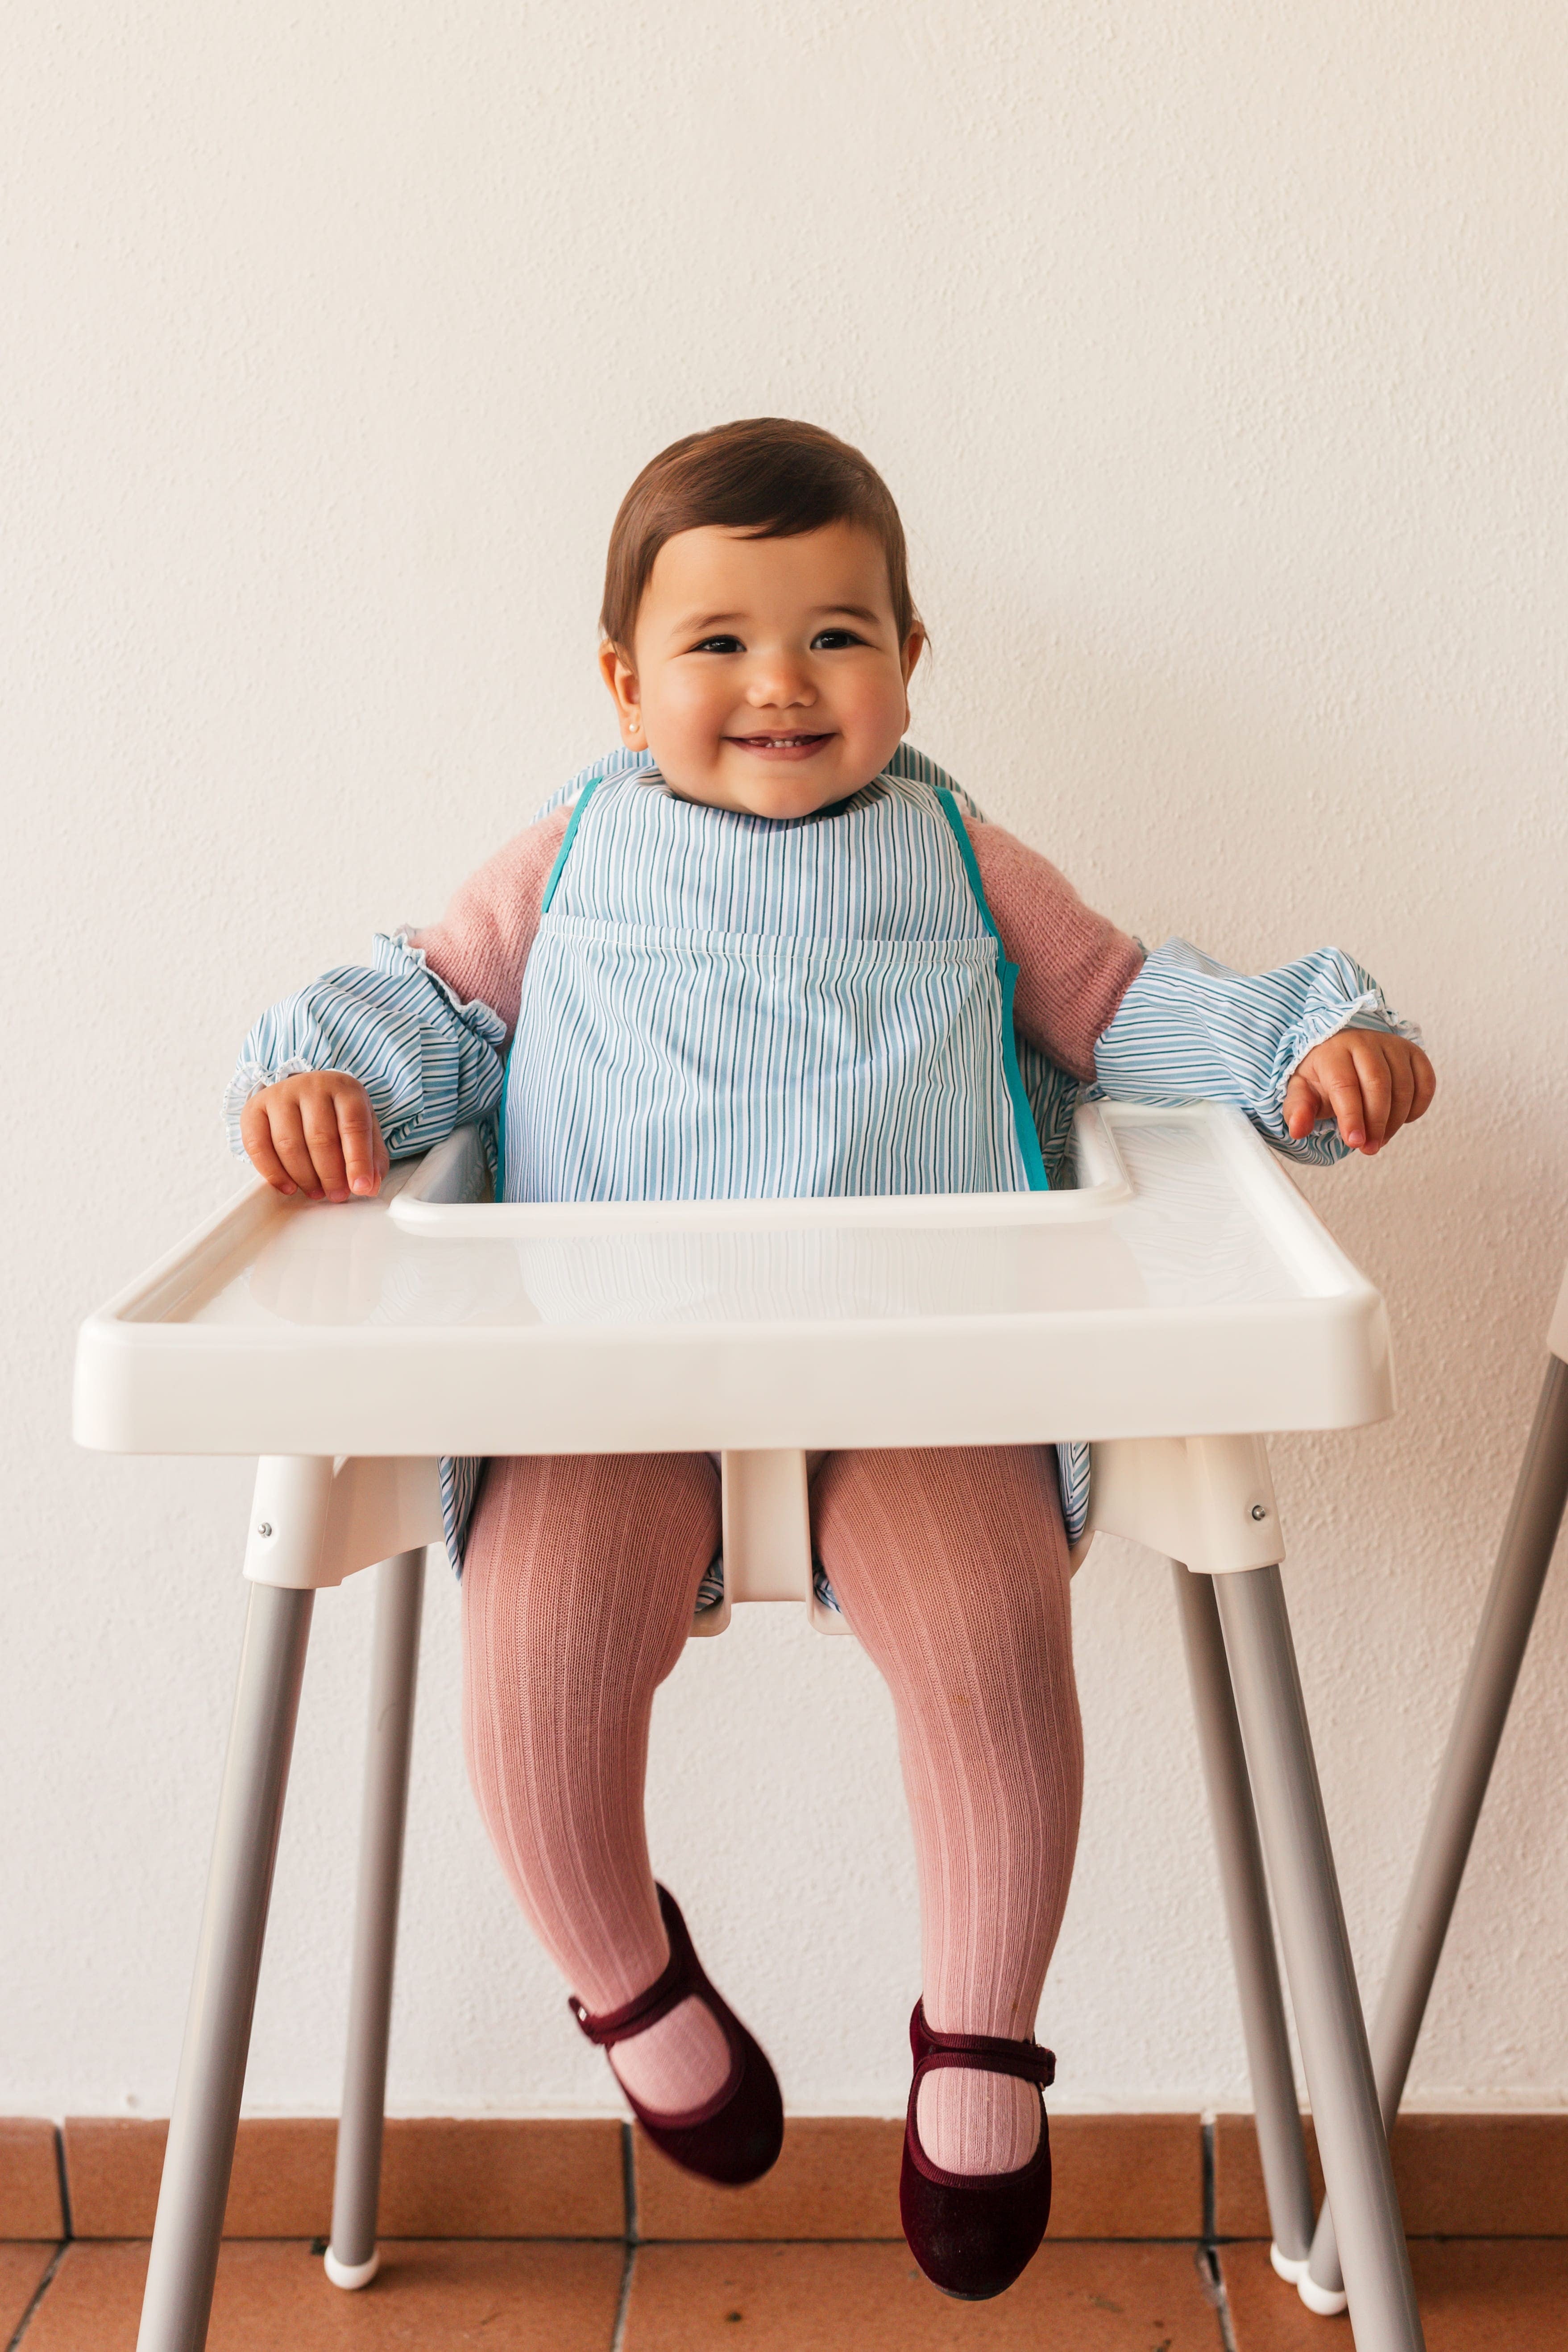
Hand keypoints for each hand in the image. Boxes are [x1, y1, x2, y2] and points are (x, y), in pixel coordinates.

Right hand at [240, 1071, 389, 1199]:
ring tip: (317, 1192)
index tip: (361, 1187)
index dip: (358, 1160)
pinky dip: (274, 1173)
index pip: (354, 1125)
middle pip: (320, 1137)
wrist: (301, 1091)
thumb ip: (372, 1157)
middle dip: (331, 1174)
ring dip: (305, 1177)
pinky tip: (289, 1187)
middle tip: (337, 1195)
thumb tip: (369, 1187)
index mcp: (344, 1088)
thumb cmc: (336, 1114)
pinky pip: (258, 1146)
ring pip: (289, 1144)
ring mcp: (280, 1095)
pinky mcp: (254, 1108)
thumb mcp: (363, 1127)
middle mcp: (311, 1086)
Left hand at [1284, 1029, 1434, 1155]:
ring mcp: (1393, 1045)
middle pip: (1378, 1085)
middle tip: (1369, 1148)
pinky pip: (1426, 1083)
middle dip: (1376, 1123)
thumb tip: (1297, 1130)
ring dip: (1395, 1121)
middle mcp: (1365, 1042)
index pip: (1345, 1085)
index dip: (1352, 1117)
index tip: (1354, 1143)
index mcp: (1333, 1051)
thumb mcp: (1302, 1092)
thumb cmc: (1322, 1076)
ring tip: (1380, 1139)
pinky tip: (1401, 1119)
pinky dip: (1417, 1107)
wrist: (1342, 1053)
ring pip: (1404, 1087)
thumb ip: (1298, 1110)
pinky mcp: (1414, 1053)